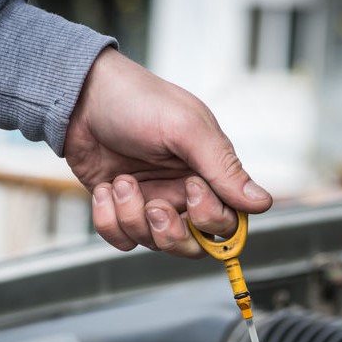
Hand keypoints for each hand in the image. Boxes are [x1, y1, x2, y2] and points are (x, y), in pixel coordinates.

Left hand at [63, 48, 271, 256]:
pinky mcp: (122, 210)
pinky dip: (109, 220)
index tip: (191, 187)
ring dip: (132, 218)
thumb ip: (224, 168)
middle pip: (195, 246)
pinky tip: (105, 189)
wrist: (79, 95)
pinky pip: (122, 240)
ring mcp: (152, 203)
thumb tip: (262, 202)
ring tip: (120, 183)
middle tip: (154, 207)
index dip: (211, 217)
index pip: (228, 222)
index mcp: (209, 175)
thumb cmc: (137, 101)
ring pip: (155, 244)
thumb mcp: (187, 129)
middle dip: (172, 233)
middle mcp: (183, 194)